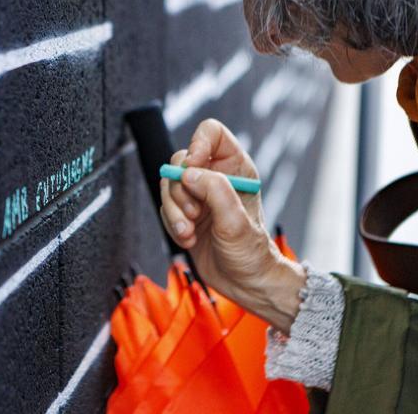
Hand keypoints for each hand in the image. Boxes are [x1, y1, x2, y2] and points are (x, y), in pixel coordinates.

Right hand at [159, 119, 305, 332]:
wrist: (245, 283)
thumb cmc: (252, 253)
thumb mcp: (236, 222)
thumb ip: (215, 192)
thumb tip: (188, 173)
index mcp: (236, 168)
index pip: (211, 134)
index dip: (197, 144)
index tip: (191, 169)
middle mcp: (215, 177)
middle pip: (180, 161)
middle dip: (181, 189)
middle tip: (194, 213)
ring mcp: (198, 195)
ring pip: (168, 185)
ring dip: (175, 212)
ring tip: (190, 232)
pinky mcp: (185, 214)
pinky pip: (165, 208)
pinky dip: (172, 225)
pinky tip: (189, 238)